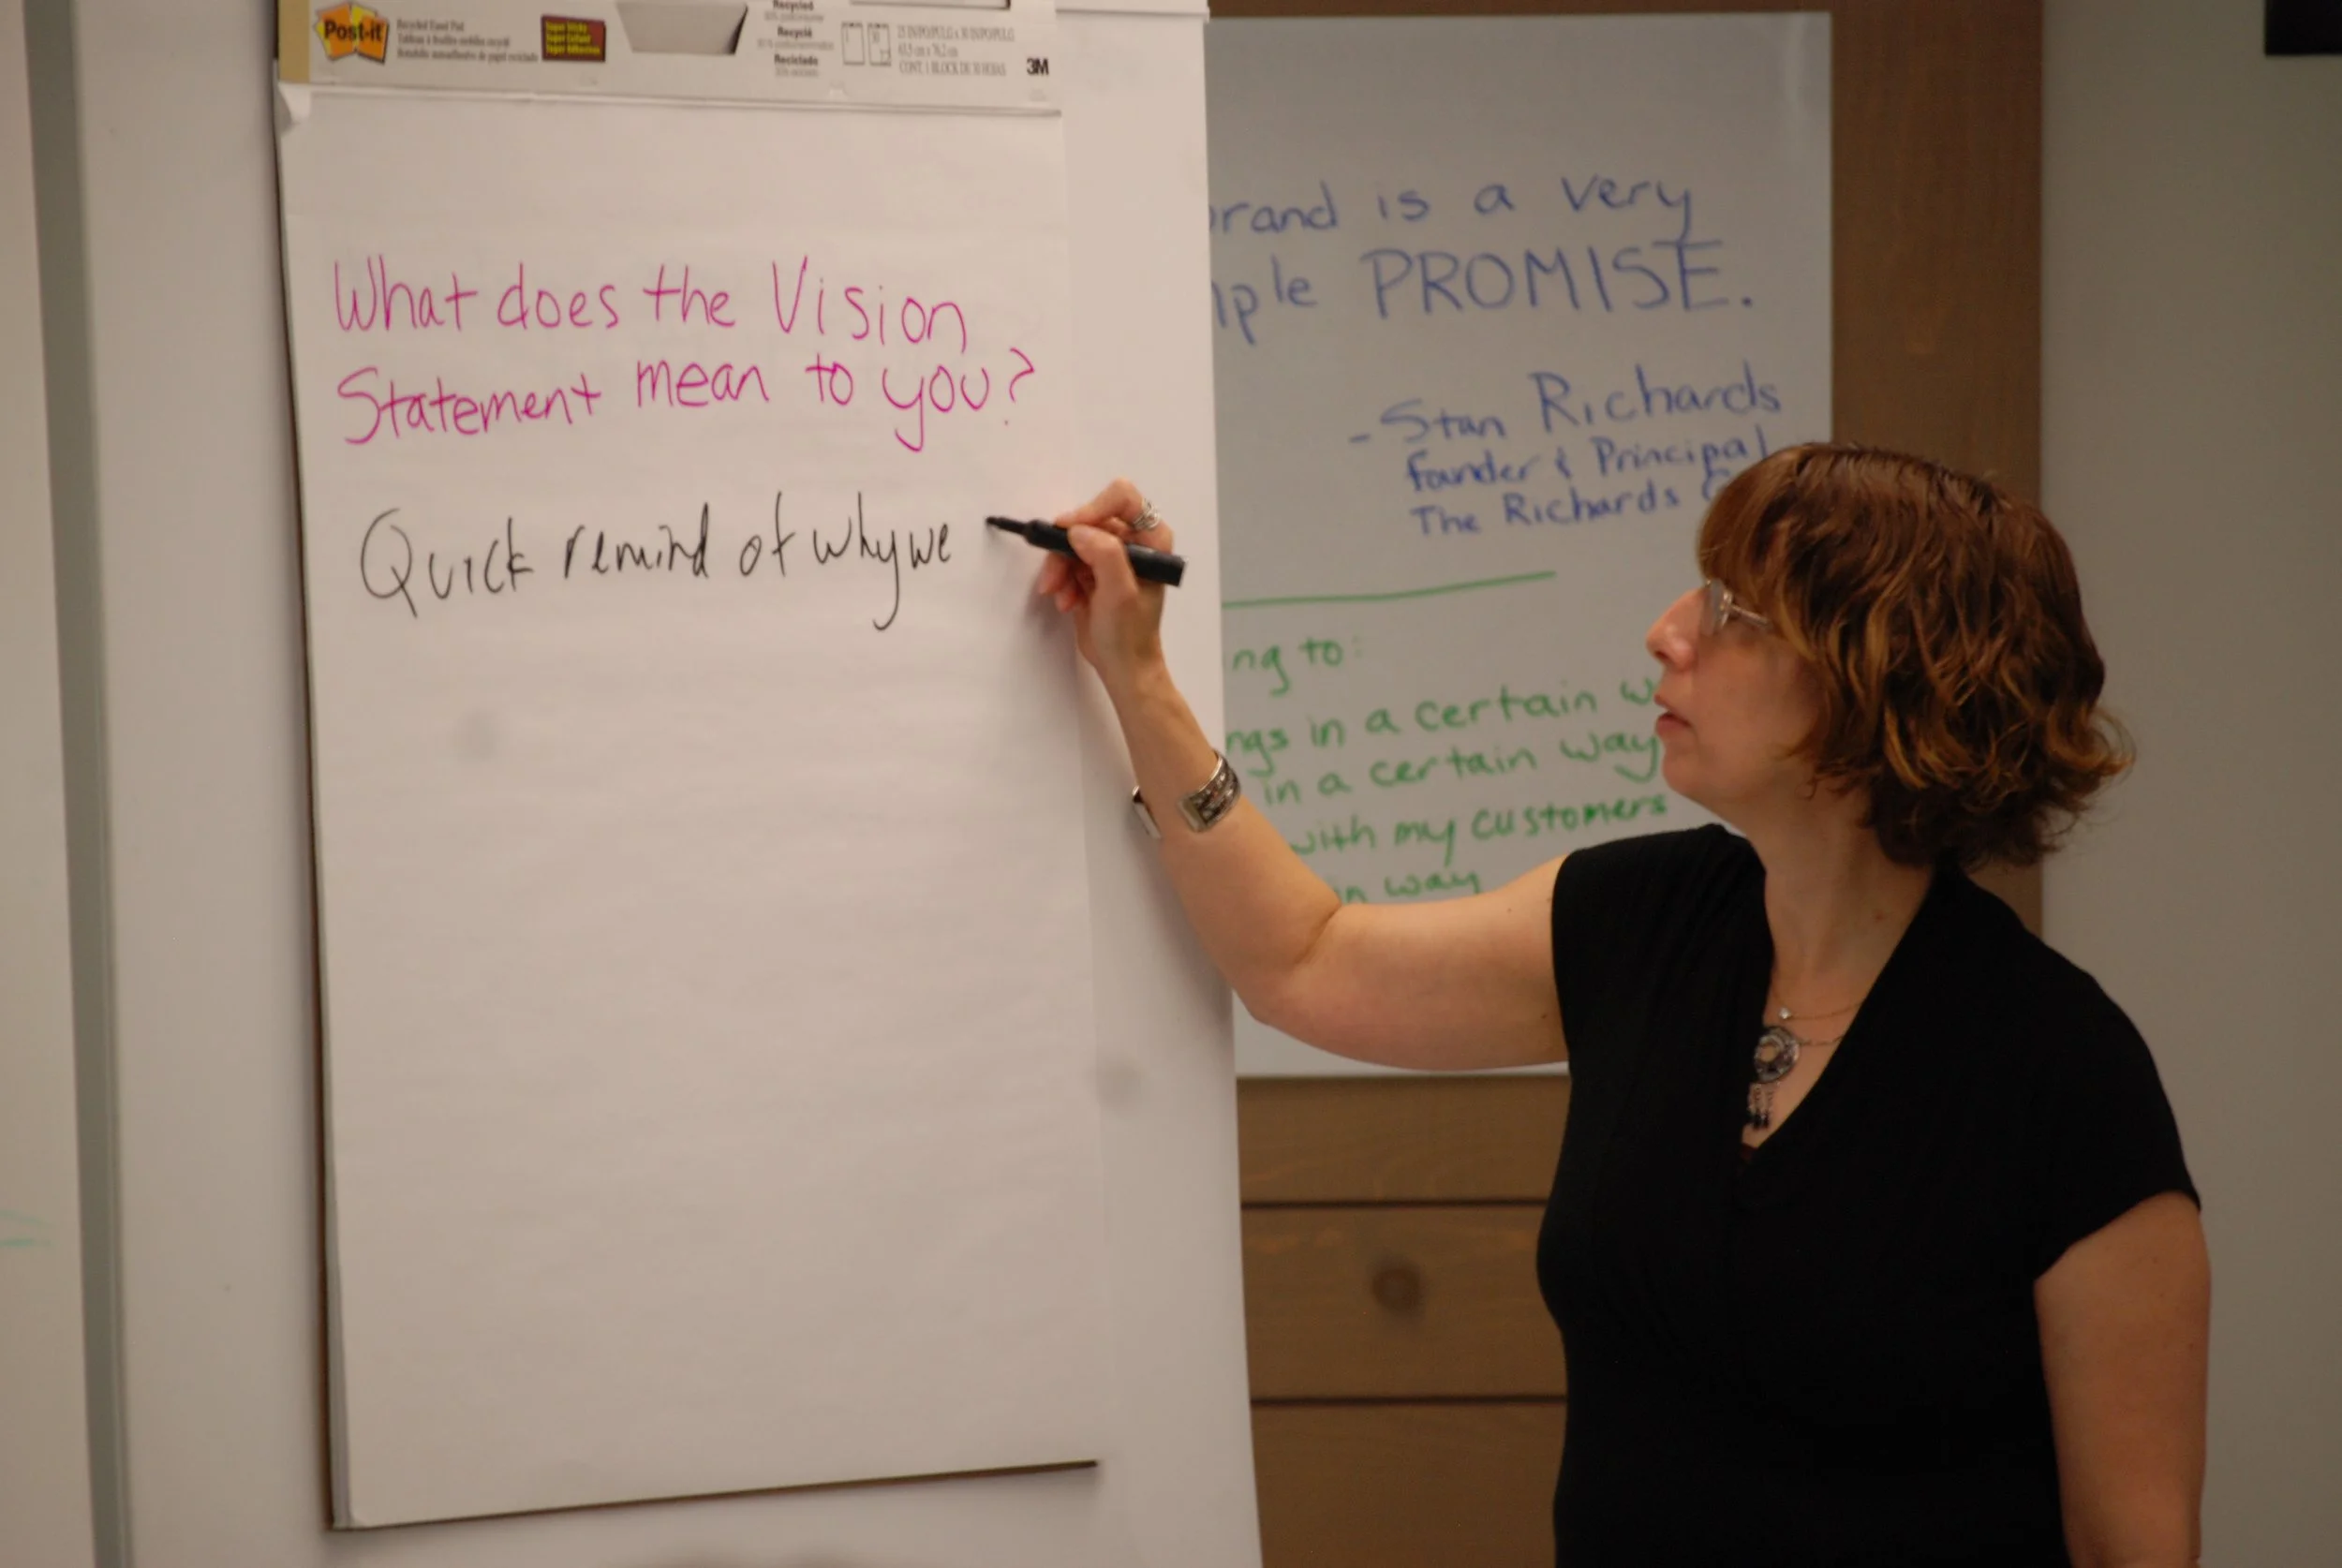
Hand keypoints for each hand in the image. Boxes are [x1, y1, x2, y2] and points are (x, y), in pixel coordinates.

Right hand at [1035, 477, 1172, 690]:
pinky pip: (1067, 560)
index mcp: (1152, 539)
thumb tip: (1076, 530)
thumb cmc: (1130, 633)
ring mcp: (1111, 556)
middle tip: (1054, 578)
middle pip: (1089, 520)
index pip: (1122, 498)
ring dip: (1060, 568)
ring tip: (1060, 596)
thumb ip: (1104, 554)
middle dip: (1067, 548)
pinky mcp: (1092, 571)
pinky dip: (1062, 579)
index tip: (1067, 530)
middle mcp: (1133, 541)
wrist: (1123, 667)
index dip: (1092, 509)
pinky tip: (1066, 602)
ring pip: (1073, 541)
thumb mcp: (1119, 593)